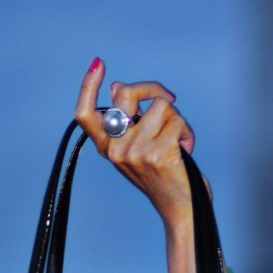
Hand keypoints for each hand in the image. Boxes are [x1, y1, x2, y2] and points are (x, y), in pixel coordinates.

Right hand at [73, 56, 208, 230]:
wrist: (180, 208)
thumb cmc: (162, 175)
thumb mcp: (138, 147)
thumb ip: (128, 121)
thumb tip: (116, 86)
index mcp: (106, 147)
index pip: (85, 114)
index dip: (88, 85)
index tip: (98, 64)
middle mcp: (115, 149)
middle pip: (127, 94)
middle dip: (154, 90)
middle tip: (171, 100)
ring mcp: (134, 151)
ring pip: (161, 106)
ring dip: (177, 119)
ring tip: (179, 140)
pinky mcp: (156, 153)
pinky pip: (177, 121)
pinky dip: (187, 132)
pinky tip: (186, 150)